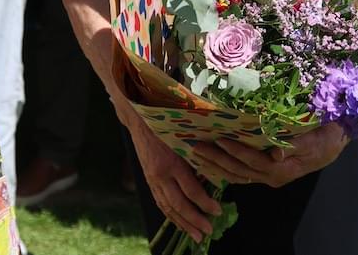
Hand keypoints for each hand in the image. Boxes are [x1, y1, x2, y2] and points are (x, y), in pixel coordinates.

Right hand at [122, 109, 223, 242]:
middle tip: (209, 230)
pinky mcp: (148, 180)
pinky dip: (170, 216)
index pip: (191, 190)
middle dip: (195, 220)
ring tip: (197, 236)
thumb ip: (198, 157)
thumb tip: (218, 174)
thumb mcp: (185, 138)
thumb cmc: (167, 125)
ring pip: (168, 207)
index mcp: (172, 162)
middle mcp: (160, 174)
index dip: (205, 203)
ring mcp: (152, 179)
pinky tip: (180, 224)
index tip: (218, 211)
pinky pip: (160, 202)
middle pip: (179, 204)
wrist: (140, 120)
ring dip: (183, 224)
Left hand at [190, 124, 348, 188]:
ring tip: (196, 154)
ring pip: (237, 174)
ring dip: (215, 165)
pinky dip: (224, 169)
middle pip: (239, 170)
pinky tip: (209, 164)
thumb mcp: (314, 140)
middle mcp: (272, 176)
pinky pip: (241, 174)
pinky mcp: (266, 173)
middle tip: (196, 146)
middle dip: (216, 159)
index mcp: (282, 169)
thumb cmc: (324, 137)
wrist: (334, 141)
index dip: (235, 150)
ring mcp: (268, 176)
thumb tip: (276, 153)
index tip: (219, 139)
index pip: (253, 160)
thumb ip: (295, 146)